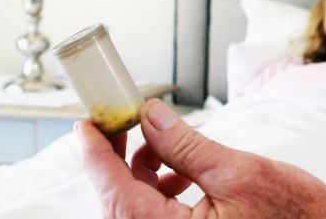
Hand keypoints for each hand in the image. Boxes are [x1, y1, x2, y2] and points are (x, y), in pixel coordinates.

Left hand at [78, 98, 325, 218]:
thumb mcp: (239, 172)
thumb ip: (186, 146)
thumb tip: (148, 116)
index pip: (113, 192)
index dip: (95, 155)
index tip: (85, 124)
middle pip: (118, 204)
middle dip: (118, 161)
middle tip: (125, 123)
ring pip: (134, 213)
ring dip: (141, 177)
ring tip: (166, 149)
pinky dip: (159, 196)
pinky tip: (183, 177)